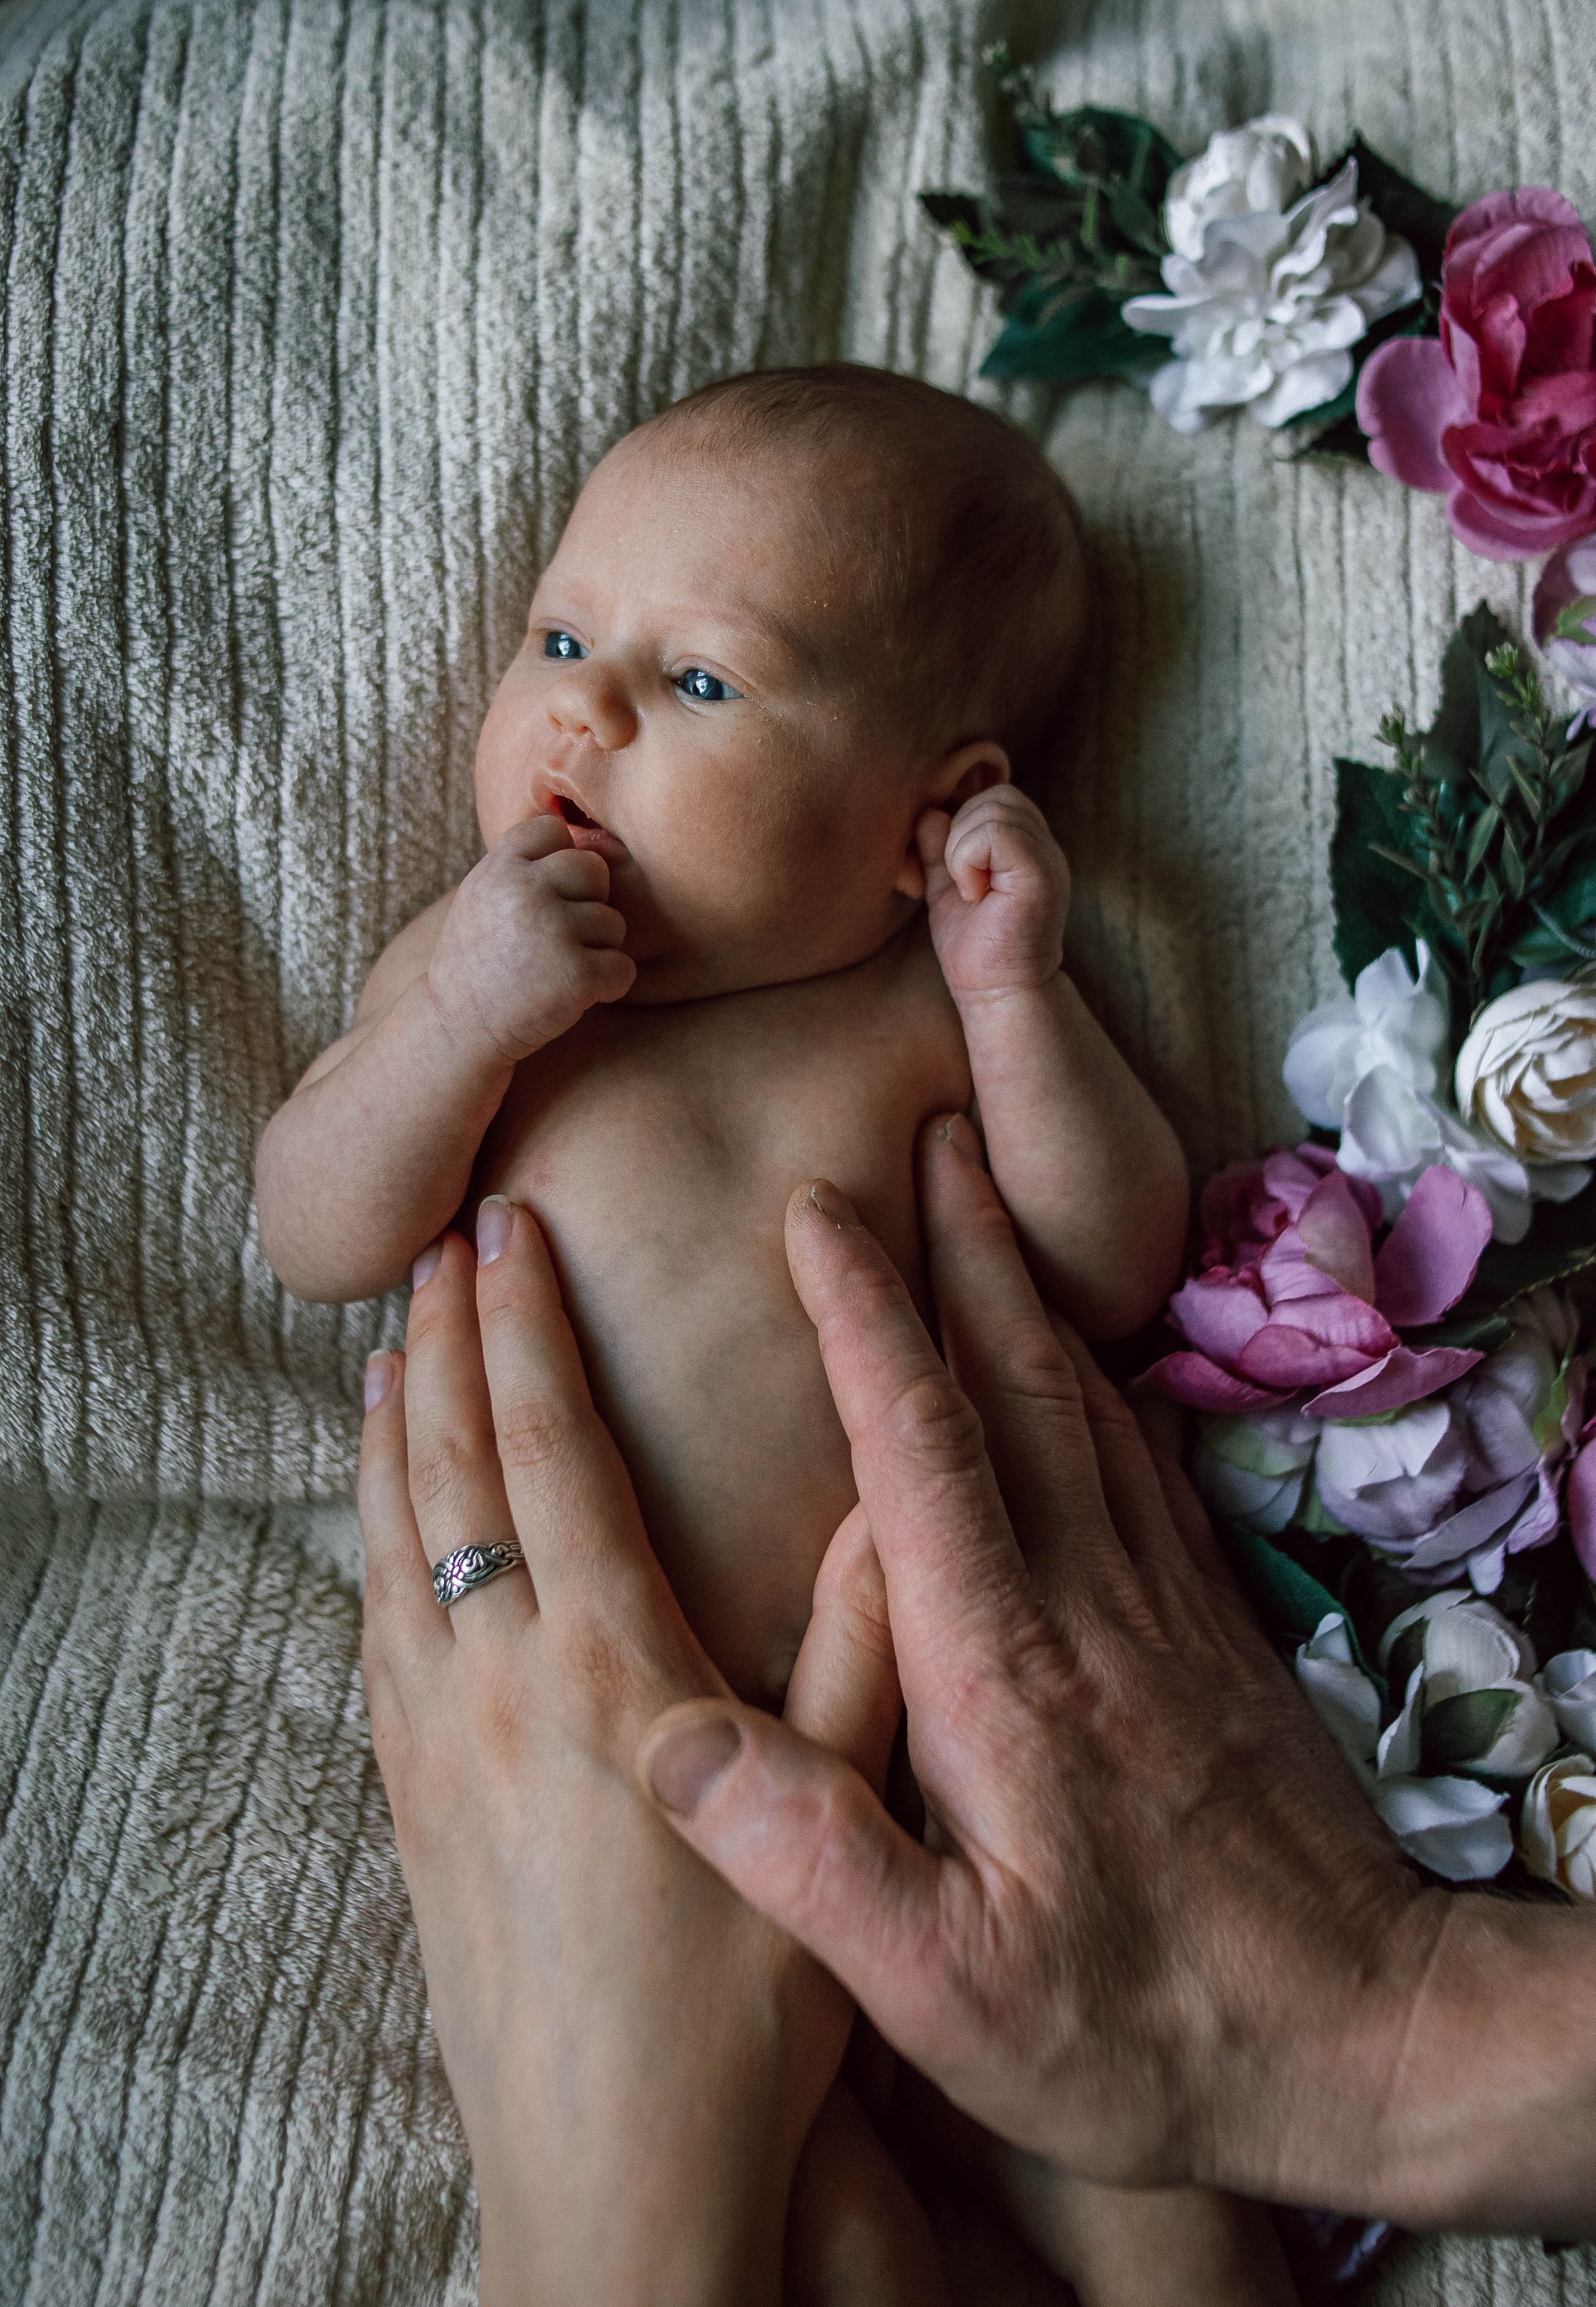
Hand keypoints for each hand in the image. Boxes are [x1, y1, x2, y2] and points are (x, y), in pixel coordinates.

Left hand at [358, 1201, 900, 2306]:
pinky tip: (376, 1516)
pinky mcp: (406, 1806)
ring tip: (388, 1343)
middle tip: (439, 1244)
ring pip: (388, 1540)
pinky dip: (366, 1536)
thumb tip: (898, 1505)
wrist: (608, 2173)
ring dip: (385, 1426)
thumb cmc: (736, 2010)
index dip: (524, 1328)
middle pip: (445, 1470)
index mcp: (604, 1665)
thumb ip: (869, 1653)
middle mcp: (497, 1683)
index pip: (545, 1450)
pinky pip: (369, 1628)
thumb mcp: (840, 1820)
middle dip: (440, 1341)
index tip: (508, 1232)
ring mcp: (433, 1744)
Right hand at [426, 813, 634, 1062]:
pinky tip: (575, 994)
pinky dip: (608, 985)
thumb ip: (525, 864)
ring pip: (613, 923)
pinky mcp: (576, 975)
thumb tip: (587, 834)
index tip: (544, 895)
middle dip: (588, 902)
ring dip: (596, 949)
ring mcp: (552, 932)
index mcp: (499, 868)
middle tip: (562, 936)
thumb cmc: (479, 959)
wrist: (459, 1026)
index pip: (554, 830)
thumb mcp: (483, 895)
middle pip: (594, 869)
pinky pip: (623, 968)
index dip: (559, 861)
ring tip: (558, 968)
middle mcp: (525, 892)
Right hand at [639, 1119, 1595, 2237]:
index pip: (919, 1444)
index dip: (863, 1316)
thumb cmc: (1147, 2032)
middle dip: (962, 1246)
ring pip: (1087, 1403)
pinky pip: (1149, 1466)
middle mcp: (1087, 1601)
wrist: (1370, 2038)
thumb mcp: (947, 1991)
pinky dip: (1105, 1384)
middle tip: (927, 1131)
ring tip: (989, 1210)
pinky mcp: (1214, 1632)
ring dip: (1029, 1293)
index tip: (817, 1211)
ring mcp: (1165, 1605)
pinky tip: (1092, 1367)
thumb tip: (662, 1733)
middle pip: (1018, 1378)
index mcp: (1001, 1665)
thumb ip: (808, 1858)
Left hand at [917, 785, 1069, 1000]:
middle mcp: (1044, 845)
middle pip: (997, 794)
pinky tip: (974, 894)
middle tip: (962, 882)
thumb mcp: (947, 889)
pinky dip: (968, 859)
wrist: (996, 992)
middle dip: (961, 833)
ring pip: (994, 808)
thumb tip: (929, 811)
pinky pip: (997, 832)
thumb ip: (939, 850)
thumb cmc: (976, 949)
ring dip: (962, 849)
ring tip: (970, 890)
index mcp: (1026, 846)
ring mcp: (1047, 857)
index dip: (964, 823)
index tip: (959, 873)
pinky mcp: (1041, 873)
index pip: (995, 795)